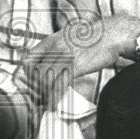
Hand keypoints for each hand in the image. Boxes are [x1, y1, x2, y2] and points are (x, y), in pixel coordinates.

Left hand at [23, 15, 139, 102]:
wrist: (113, 33)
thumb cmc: (93, 38)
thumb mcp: (68, 37)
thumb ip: (56, 48)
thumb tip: (49, 62)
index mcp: (50, 41)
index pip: (27, 60)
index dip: (26, 76)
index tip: (31, 85)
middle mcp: (54, 47)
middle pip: (34, 73)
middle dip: (35, 89)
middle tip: (39, 98)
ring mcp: (64, 56)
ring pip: (45, 80)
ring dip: (44, 95)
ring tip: (46, 103)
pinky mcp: (76, 65)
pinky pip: (59, 84)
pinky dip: (54, 97)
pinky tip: (53, 104)